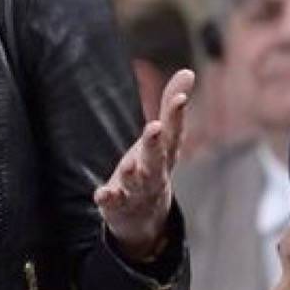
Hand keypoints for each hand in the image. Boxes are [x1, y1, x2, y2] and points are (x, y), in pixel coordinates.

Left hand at [94, 69, 194, 261]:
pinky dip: (108, 199)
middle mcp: (155, 171)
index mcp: (166, 153)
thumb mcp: (164, 139)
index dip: (177, 115)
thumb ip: (171, 108)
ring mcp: (137, 190)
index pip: (174, 132)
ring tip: (128, 165)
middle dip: (154, 143)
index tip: (180, 98)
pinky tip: (100, 194)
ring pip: (137, 182)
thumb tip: (188, 71)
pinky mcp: (118, 204)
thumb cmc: (153, 167)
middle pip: (156, 158)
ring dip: (132, 174)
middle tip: (153, 128)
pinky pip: (113, 202)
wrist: (144, 218)